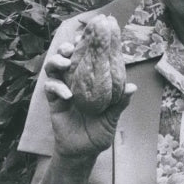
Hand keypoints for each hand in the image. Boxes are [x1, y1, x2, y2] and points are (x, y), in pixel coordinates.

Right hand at [43, 37, 136, 158]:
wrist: (83, 152)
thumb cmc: (100, 133)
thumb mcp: (112, 118)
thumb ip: (120, 103)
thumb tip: (133, 87)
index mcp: (91, 80)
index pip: (89, 57)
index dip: (89, 43)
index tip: (93, 31)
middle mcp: (76, 80)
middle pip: (68, 55)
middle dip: (68, 46)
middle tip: (73, 44)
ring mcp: (63, 89)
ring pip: (54, 67)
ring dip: (57, 60)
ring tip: (66, 62)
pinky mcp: (54, 101)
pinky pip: (50, 88)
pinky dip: (57, 88)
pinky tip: (68, 95)